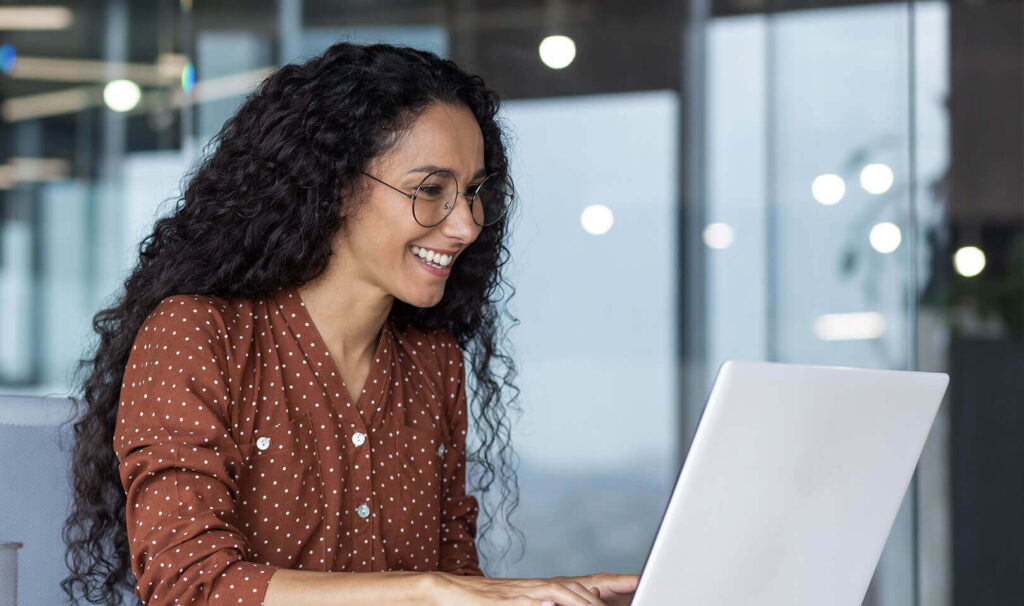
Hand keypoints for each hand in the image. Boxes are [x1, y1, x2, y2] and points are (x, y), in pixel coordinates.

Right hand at [428, 571, 637, 605]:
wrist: (448, 592)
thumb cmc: (484, 603)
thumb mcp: (522, 604)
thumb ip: (545, 604)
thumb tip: (561, 602)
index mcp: (547, 589)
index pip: (589, 584)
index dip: (618, 583)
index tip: (642, 581)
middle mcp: (541, 586)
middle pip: (584, 585)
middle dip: (613, 588)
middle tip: (640, 586)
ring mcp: (526, 591)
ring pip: (564, 591)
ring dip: (585, 599)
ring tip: (603, 604)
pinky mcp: (509, 600)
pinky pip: (536, 600)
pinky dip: (552, 601)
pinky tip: (563, 603)